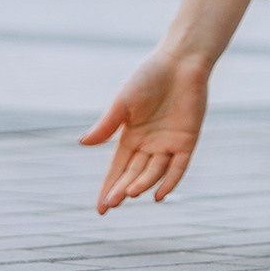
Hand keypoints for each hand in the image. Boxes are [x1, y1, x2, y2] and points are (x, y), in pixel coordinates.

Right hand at [78, 50, 209, 213]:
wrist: (180, 62)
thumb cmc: (148, 77)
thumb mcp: (123, 103)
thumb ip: (106, 125)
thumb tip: (82, 144)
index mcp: (130, 136)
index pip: (118, 169)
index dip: (108, 188)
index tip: (100, 209)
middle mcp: (149, 145)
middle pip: (133, 174)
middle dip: (122, 190)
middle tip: (111, 204)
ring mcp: (168, 144)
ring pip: (154, 172)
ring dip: (142, 184)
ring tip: (130, 193)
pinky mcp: (187, 140)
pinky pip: (178, 166)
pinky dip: (169, 181)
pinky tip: (158, 195)